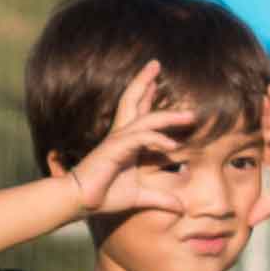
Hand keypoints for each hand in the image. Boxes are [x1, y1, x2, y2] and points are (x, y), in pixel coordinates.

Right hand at [56, 62, 195, 221]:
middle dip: (144, 82)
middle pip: (133, 100)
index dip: (147, 95)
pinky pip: (140, 139)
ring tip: (189, 115)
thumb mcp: (140, 197)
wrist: (79, 202)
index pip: (138, 113)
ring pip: (145, 120)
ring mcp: (117, 141)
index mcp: (125, 142)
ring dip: (168, 115)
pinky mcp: (114, 150)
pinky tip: (172, 146)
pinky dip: (157, 140)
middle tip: (155, 63)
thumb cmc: (104, 196)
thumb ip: (161, 199)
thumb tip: (182, 207)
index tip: (157, 82)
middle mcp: (121, 136)